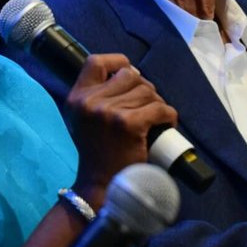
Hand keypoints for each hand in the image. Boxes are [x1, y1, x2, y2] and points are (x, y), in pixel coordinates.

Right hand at [63, 53, 177, 205]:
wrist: (101, 185)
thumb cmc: (98, 152)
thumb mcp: (85, 119)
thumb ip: (98, 97)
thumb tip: (132, 74)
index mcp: (77, 98)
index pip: (95, 62)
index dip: (116, 62)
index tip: (128, 74)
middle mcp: (90, 101)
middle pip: (129, 75)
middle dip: (144, 88)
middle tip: (147, 107)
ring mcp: (109, 112)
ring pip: (147, 91)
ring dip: (157, 103)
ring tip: (155, 119)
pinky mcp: (129, 124)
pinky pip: (159, 108)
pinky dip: (168, 116)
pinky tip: (166, 124)